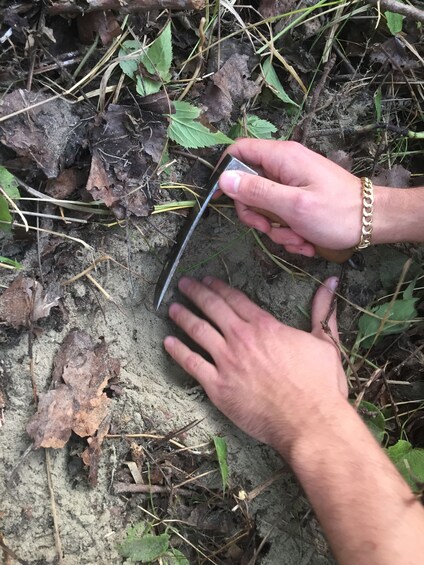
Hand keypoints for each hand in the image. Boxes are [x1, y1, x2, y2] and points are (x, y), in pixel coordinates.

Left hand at [164, 276, 347, 457]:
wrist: (310, 421)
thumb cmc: (319, 384)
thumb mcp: (325, 342)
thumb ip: (322, 310)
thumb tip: (332, 283)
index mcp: (265, 326)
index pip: (235, 299)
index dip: (218, 287)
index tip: (207, 280)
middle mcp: (241, 339)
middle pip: (212, 308)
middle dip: (196, 293)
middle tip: (184, 285)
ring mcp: (227, 362)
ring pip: (198, 331)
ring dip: (183, 317)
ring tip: (172, 308)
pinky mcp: (217, 387)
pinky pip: (192, 363)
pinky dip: (178, 351)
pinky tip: (168, 342)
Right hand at [217, 139, 363, 256]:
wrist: (373, 223)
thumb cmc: (337, 213)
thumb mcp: (292, 205)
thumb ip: (256, 191)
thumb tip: (223, 179)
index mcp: (282, 157)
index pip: (239, 150)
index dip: (226, 172)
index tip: (222, 199)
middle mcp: (285, 166)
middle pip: (249, 185)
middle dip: (255, 213)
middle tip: (268, 228)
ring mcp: (293, 183)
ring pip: (265, 206)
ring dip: (275, 229)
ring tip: (296, 238)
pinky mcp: (300, 198)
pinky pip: (281, 215)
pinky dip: (288, 232)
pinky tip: (304, 241)